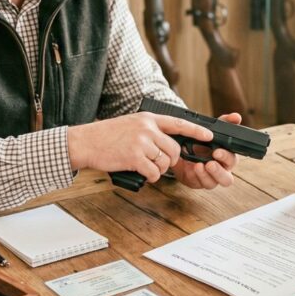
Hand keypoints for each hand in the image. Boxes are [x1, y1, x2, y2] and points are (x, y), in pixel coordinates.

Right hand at [66, 112, 215, 182]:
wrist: (85, 142)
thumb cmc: (106, 135)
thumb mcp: (131, 124)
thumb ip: (149, 130)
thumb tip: (167, 144)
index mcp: (148, 119)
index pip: (178, 123)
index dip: (196, 130)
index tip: (208, 135)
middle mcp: (147, 129)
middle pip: (174, 149)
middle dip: (170, 160)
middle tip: (157, 162)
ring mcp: (141, 143)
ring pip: (165, 163)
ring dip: (158, 169)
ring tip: (144, 166)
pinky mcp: (134, 157)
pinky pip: (154, 172)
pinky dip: (150, 176)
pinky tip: (142, 173)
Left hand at [170, 113, 239, 188]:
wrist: (183, 148)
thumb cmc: (203, 140)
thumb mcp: (212, 129)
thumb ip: (225, 122)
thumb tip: (237, 117)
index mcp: (226, 158)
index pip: (233, 160)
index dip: (227, 157)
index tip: (217, 151)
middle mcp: (220, 170)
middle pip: (227, 179)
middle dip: (219, 171)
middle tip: (210, 162)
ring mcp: (210, 178)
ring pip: (214, 184)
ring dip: (207, 175)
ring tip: (199, 165)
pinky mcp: (198, 182)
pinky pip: (200, 183)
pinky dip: (196, 176)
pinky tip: (192, 168)